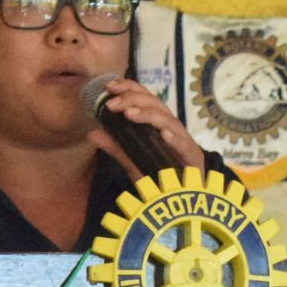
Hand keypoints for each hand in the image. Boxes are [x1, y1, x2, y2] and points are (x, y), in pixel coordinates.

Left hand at [88, 77, 207, 179]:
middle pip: (156, 105)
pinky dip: (174, 138)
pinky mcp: (194, 158)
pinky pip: (185, 145)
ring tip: (129, 115)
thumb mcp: (133, 162)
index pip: (146, 98)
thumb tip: (92, 133)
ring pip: (169, 120)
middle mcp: (172, 129)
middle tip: (112, 104)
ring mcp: (184, 142)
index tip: (109, 86)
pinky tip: (164, 134)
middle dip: (133, 99)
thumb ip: (116, 148)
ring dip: (149, 115)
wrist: (182, 200)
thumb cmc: (160, 179)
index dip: (130, 88)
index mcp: (159, 125)